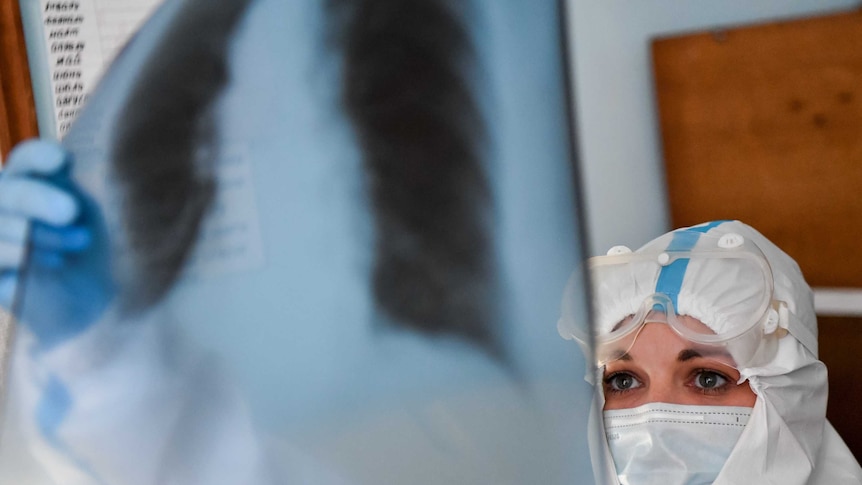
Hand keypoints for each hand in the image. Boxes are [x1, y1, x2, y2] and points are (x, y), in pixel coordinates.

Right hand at [0, 139, 113, 347]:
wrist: (107, 313)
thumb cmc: (114, 258)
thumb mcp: (110, 220)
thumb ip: (103, 190)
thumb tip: (101, 161)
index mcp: (45, 188)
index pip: (28, 160)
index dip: (39, 157)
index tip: (65, 162)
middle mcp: (15, 209)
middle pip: (5, 188)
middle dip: (35, 197)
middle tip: (70, 212)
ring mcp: (1, 240)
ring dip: (31, 233)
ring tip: (70, 248)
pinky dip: (12, 259)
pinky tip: (41, 268)